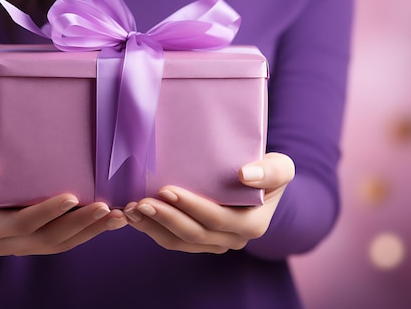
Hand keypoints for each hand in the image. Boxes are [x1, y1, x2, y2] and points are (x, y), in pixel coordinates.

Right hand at [0, 153, 126, 255]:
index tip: (72, 197)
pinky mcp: (42, 243)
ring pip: (63, 244)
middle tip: (105, 207)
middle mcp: (5, 244)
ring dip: (92, 230)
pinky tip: (114, 219)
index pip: (21, 223)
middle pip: (48, 238)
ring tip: (118, 215)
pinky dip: (92, 231)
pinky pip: (69, 241)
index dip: (46, 212)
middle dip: (79, 223)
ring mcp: (26, 246)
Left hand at [123, 152, 294, 253]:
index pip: (216, 218)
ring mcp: (214, 243)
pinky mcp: (198, 240)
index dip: (190, 206)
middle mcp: (233, 239)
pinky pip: (171, 240)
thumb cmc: (268, 171)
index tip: (166, 189)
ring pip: (178, 241)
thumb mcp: (280, 166)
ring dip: (152, 227)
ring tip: (130, 210)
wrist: (261, 184)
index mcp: (252, 224)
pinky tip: (133, 216)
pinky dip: (151, 229)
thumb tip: (245, 174)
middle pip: (193, 234)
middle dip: (164, 217)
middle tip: (139, 202)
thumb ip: (271, 171)